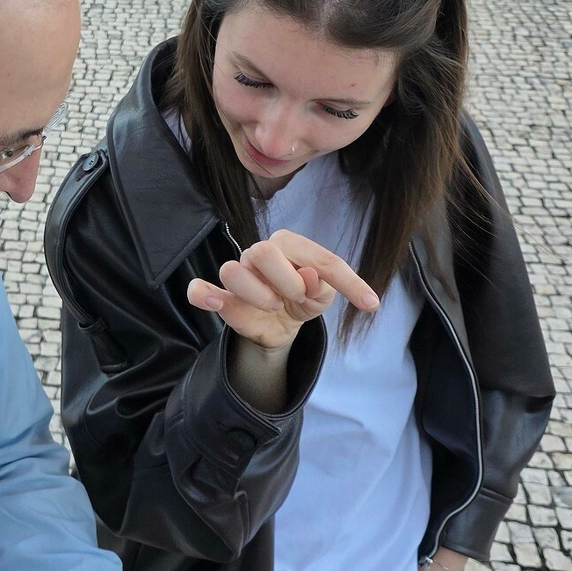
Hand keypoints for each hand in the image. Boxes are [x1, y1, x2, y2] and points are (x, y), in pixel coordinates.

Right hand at [187, 229, 378, 352]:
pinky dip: (202, 293)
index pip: (319, 258)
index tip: (371, 305)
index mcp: (292, 245)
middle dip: (287, 281)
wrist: (282, 324)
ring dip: (259, 295)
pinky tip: (213, 300)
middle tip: (297, 298)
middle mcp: (261, 253)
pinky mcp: (222, 296)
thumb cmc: (303, 297)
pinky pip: (200, 289)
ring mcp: (239, 273)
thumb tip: (308, 277)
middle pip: (264, 252)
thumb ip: (322, 285)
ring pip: (234, 271)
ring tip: (273, 305)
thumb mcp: (321, 295)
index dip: (347, 281)